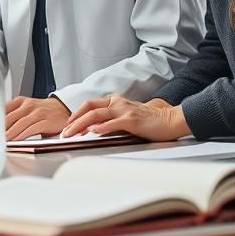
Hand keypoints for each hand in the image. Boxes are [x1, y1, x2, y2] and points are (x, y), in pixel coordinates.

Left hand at [5, 96, 69, 140]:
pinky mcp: (45, 121)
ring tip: (2, 141)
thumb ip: (13, 115)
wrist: (62, 109)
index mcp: (20, 101)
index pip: (3, 108)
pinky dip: (22, 136)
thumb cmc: (41, 111)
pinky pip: (31, 129)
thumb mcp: (26, 108)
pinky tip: (16, 141)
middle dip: (0, 129)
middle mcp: (28, 105)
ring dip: (10, 134)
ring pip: (20, 123)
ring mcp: (37, 113)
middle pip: (10, 117)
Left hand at [61, 95, 189, 140]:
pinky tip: (93, 132)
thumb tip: (92, 131)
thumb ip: (111, 121)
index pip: (89, 105)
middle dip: (73, 120)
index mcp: (115, 101)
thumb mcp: (126, 118)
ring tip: (72, 134)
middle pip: (89, 108)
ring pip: (97, 114)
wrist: (170, 120)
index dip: (76, 114)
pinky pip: (114, 123)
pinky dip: (101, 127)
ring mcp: (125, 110)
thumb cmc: (149, 122)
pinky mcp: (133, 120)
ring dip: (81, 125)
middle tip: (64, 132)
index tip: (67, 125)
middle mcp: (118, 103)